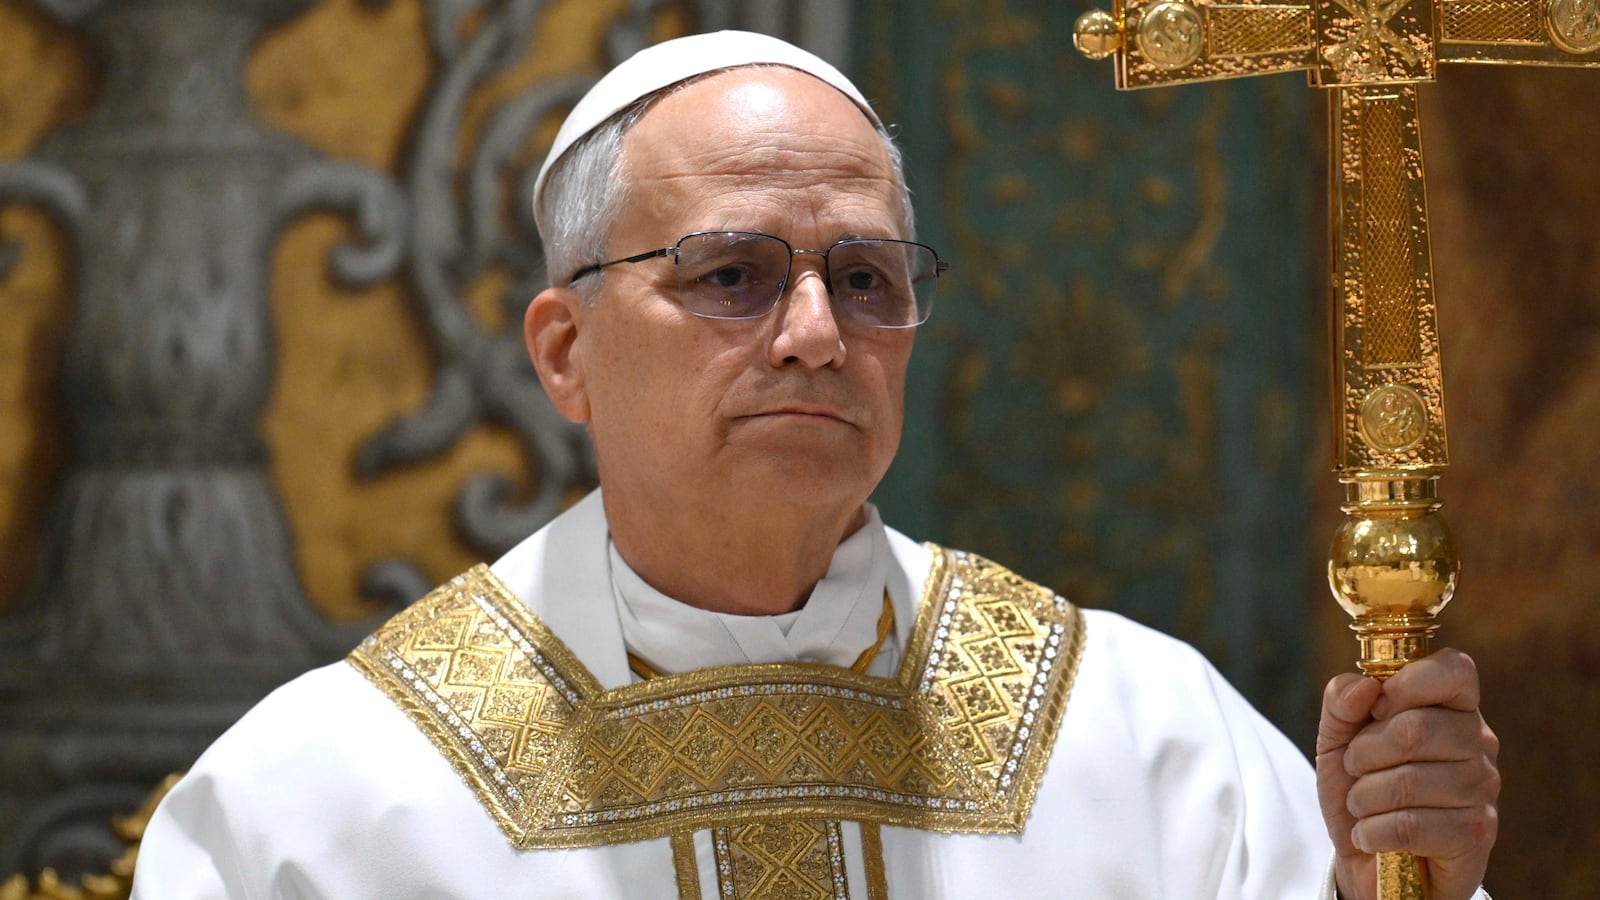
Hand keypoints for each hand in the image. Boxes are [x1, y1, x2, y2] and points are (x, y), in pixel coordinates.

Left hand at [1315, 648, 1499, 899]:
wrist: (1368, 861)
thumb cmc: (1361, 788)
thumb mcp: (1336, 739)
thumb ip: (1341, 702)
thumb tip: (1365, 686)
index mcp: (1451, 707)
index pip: (1455, 670)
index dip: (1407, 683)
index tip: (1375, 709)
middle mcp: (1478, 743)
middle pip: (1416, 728)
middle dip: (1364, 752)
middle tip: (1355, 769)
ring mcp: (1482, 789)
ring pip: (1409, 780)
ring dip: (1364, 797)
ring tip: (1362, 805)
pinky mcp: (1477, 834)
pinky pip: (1412, 825)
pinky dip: (1373, 831)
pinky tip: (1370, 836)